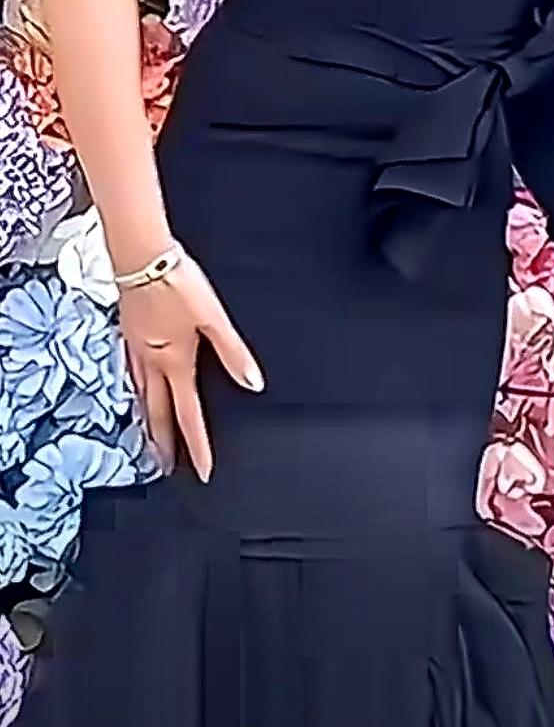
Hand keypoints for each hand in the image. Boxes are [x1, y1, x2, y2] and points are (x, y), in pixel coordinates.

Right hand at [118, 252, 263, 481]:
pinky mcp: (127, 332)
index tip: (202, 471)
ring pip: (140, 396)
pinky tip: (135, 389)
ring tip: (149, 439)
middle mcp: (152, 361)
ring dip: (146, 420)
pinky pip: (130, 374)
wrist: (141, 255)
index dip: (196, 446)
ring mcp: (136, 348)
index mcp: (175, 362)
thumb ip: (233, 352)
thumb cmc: (176, 281)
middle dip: (163, 443)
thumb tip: (253, 383)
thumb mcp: (213, 317)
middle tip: (165, 468)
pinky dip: (134, 391)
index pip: (188, 414)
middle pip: (157, 413)